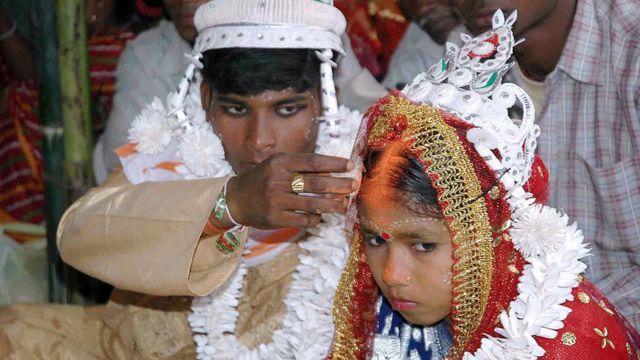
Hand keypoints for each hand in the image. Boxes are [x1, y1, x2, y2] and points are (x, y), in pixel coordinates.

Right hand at [225, 153, 356, 228]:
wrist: (237, 199)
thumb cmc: (264, 179)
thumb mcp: (278, 165)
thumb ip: (301, 167)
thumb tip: (333, 171)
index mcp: (280, 162)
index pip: (313, 161)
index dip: (334, 163)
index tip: (350, 165)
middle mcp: (278, 180)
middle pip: (317, 183)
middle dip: (339, 185)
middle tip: (353, 186)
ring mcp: (276, 200)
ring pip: (313, 204)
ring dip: (333, 204)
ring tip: (344, 204)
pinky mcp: (276, 218)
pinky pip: (304, 220)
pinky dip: (316, 218)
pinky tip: (321, 216)